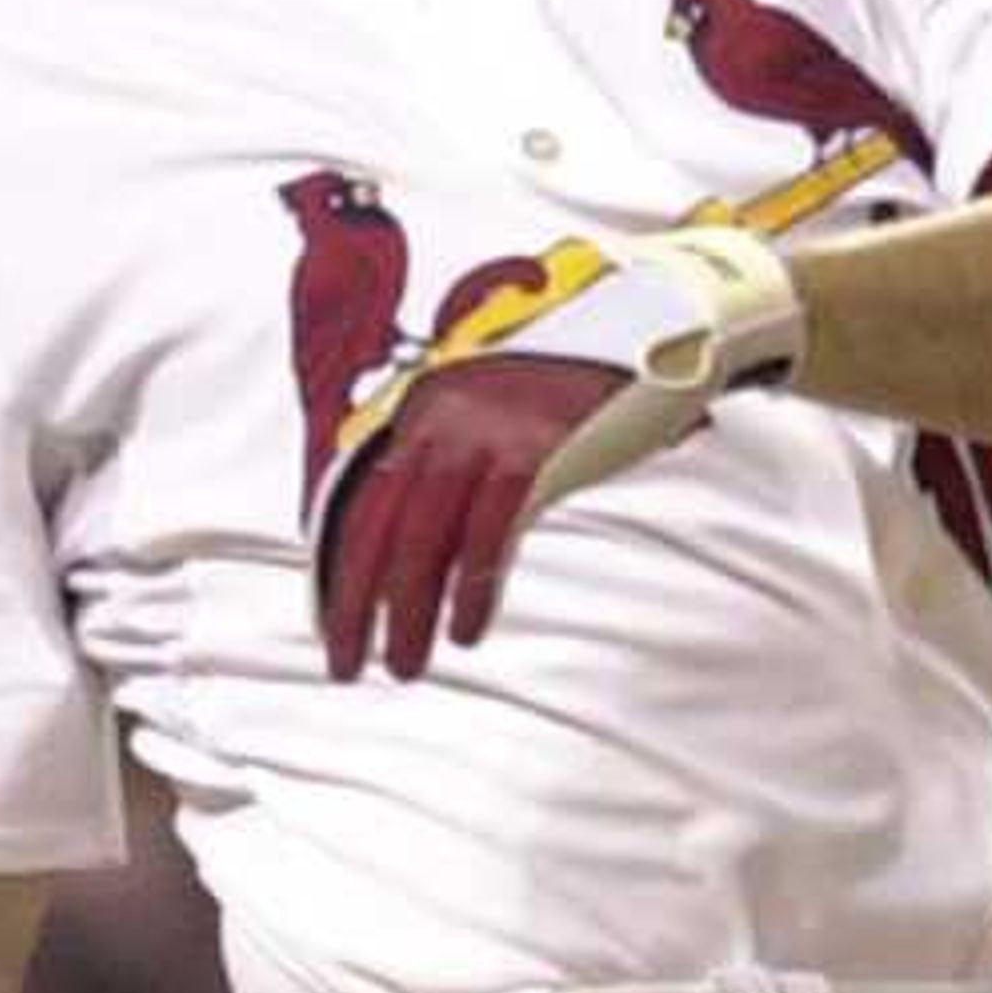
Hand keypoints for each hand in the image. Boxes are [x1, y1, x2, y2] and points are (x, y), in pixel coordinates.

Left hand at [314, 221, 803, 679]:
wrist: (656, 325)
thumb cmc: (578, 384)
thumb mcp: (499, 418)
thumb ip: (456, 469)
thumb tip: (423, 545)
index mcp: (424, 409)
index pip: (363, 505)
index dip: (342, 573)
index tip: (335, 626)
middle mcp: (441, 416)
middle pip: (381, 528)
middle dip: (357, 607)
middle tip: (346, 666)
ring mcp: (485, 431)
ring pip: (426, 539)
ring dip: (410, 612)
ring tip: (406, 664)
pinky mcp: (531, 449)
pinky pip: (489, 534)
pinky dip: (474, 589)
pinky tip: (466, 629)